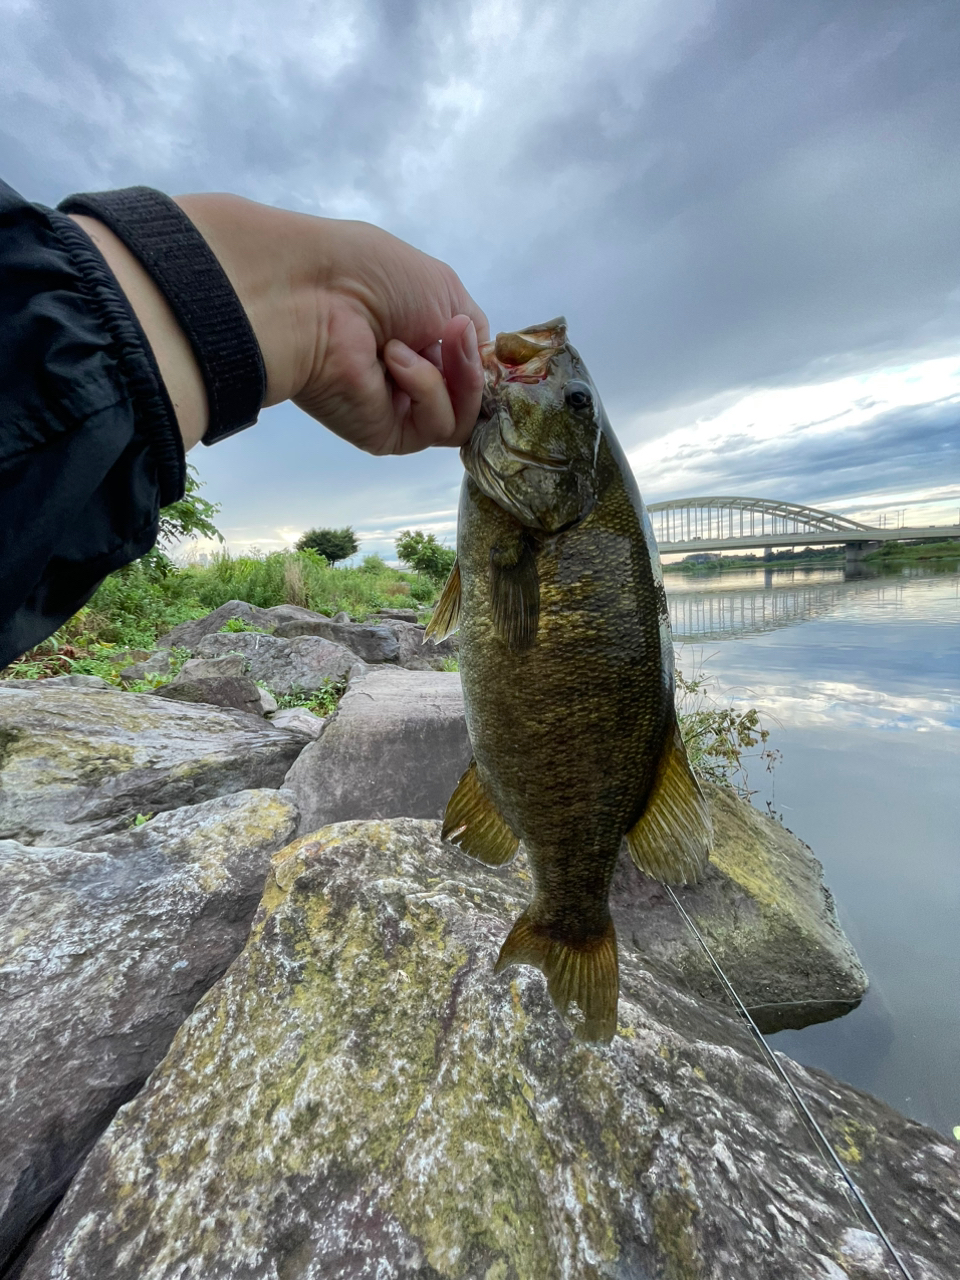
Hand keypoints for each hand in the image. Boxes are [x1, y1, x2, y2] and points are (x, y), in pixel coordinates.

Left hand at [174, 196, 488, 453]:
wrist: (317, 294)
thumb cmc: (372, 275)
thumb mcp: (445, 289)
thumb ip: (473, 331)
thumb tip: (481, 361)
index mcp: (421, 340)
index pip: (473, 367)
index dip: (485, 358)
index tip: (478, 334)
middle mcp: (412, 378)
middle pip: (476, 396)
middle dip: (471, 365)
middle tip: (451, 332)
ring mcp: (400, 409)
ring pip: (463, 417)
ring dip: (454, 379)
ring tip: (411, 343)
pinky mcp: (388, 435)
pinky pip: (436, 425)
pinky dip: (426, 390)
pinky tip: (394, 360)